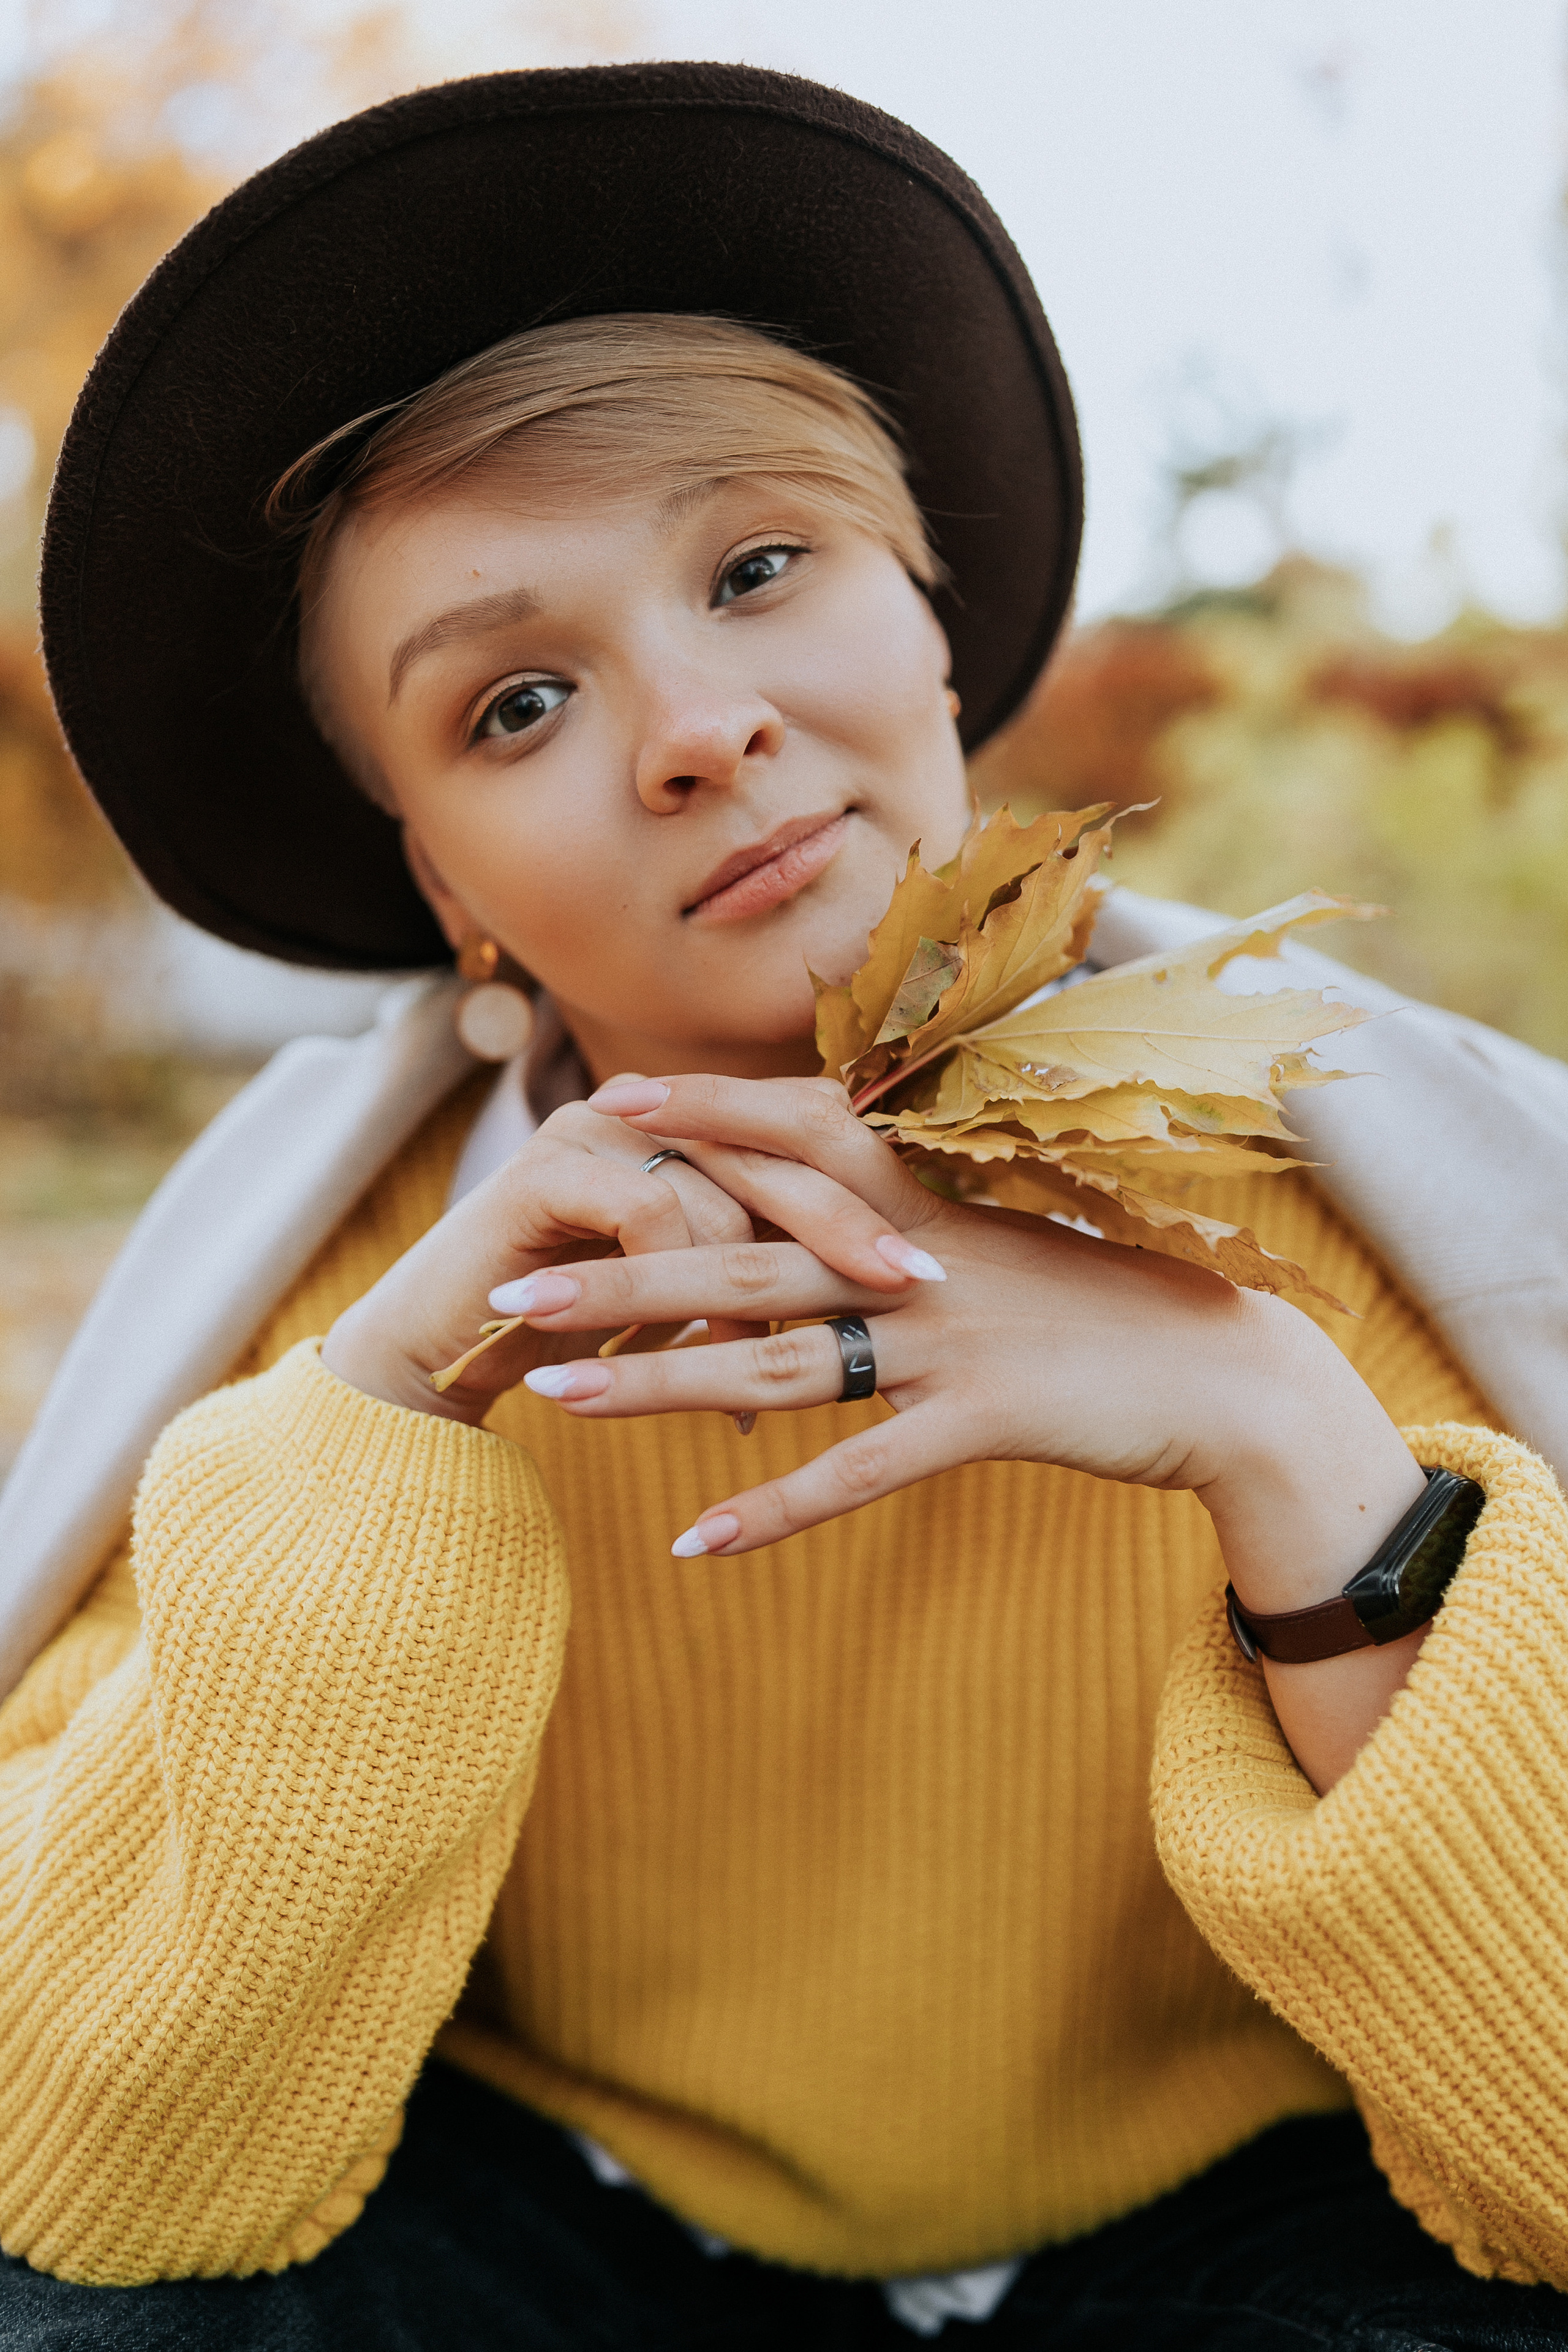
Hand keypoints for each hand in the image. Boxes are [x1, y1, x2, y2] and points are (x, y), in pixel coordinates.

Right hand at [321, 1081, 943, 1422]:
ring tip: (766, 1357)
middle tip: (911, 1279)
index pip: (802, 1130)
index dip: (874, 1183)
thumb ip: (768, 1262)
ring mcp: (593, 1128)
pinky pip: (650, 1216)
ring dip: (752, 1284)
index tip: (941, 1252)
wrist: (449, 1355)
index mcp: (692, 1126)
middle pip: (777, 1146)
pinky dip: (682, 1287)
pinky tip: (695, 1348)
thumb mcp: (697, 1292)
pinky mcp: (544, 1168)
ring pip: (719, 1189)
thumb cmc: (588, 1330)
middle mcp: (648, 1110)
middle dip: (848, 1221)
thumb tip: (889, 1283)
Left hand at [514, 1074, 1426, 1791]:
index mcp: (924, 1211)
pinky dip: (773, 1510)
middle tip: (510, 1285)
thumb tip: (825, 1233)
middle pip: (743, 1264)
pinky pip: (857, 1472)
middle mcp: (921, 1263)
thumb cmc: (1107, 1314)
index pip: (791, 1141)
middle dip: (619, 1274)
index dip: (696, 1118)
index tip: (599, 1109)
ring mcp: (951, 1340)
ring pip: (774, 1363)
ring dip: (654, 1383)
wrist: (1228, 1378)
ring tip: (552, 1396)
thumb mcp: (1002, 1255)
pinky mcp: (986, 1421)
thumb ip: (906, 1238)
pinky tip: (691, 1541)